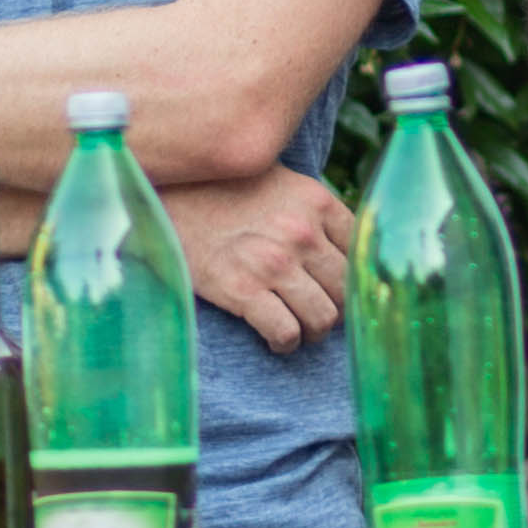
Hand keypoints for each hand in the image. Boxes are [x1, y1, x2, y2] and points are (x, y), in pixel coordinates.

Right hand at [178, 162, 358, 350]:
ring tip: (299, 328)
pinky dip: (285, 343)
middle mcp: (302, 232)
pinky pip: (286, 333)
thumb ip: (316, 213)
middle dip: (335, 309)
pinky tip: (276, 339)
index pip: (360, 254)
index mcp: (317, 202)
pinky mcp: (243, 291)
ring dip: (313, 331)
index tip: (338, 290)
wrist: (167, 194)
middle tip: (317, 313)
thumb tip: (345, 252)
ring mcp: (274, 263)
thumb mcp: (283, 184)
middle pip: (346, 291)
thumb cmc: (225, 191)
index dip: (351, 279)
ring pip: (323, 319)